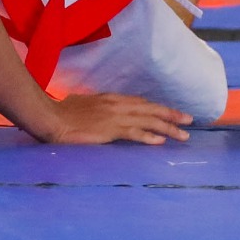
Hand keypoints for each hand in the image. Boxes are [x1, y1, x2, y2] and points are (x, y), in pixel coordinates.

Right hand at [37, 91, 190, 145]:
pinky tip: (160, 141)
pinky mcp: (109, 130)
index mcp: (111, 98)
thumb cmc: (62, 112)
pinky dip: (148, 136)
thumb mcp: (84, 104)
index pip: (142, 102)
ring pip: (148, 121)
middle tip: (190, 120)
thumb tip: (100, 112)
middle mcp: (117, 105)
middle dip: (171, 115)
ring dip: (168, 127)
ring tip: (184, 135)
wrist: (50, 118)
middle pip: (151, 109)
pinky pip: (134, 133)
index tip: (173, 113)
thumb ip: (97, 108)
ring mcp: (114, 117)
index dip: (159, 108)